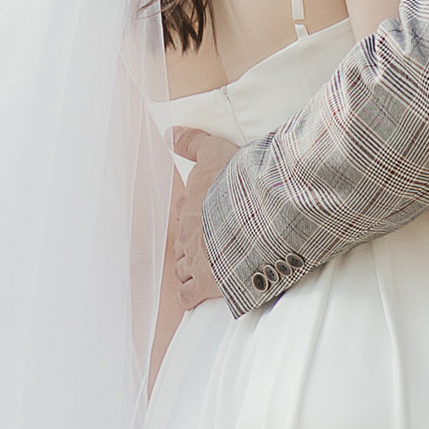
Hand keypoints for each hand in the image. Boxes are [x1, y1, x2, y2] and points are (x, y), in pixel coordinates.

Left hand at [168, 132, 235, 313]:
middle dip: (191, 243)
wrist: (258, 216)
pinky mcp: (205, 284)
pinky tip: (196, 295)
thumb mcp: (217, 150)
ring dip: (189, 268)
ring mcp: (194, 258)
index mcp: (192, 202)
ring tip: (204, 269)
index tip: (205, 215)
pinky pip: (187, 295)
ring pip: (181, 267)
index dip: (194, 213)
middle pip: (181, 240)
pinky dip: (190, 296)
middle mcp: (188, 231)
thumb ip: (195, 141)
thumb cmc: (240, 184)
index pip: (183, 209)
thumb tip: (170, 133)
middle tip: (208, 244)